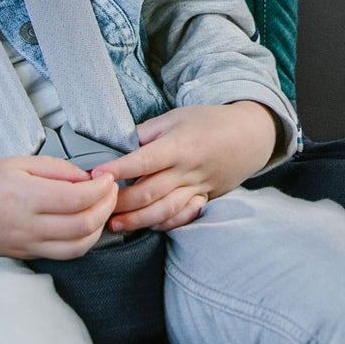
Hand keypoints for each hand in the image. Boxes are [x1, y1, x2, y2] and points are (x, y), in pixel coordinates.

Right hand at [0, 156, 118, 259]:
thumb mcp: (15, 163)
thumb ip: (53, 168)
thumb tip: (85, 177)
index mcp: (23, 196)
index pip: (75, 198)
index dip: (100, 188)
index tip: (107, 177)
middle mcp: (27, 225)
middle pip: (83, 225)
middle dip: (106, 206)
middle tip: (111, 189)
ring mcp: (29, 244)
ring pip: (79, 245)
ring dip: (100, 226)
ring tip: (103, 206)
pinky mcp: (30, 255)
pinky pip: (66, 254)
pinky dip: (85, 240)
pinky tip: (88, 223)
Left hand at [90, 101, 279, 233]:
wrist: (249, 136)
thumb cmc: (208, 122)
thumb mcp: (174, 117)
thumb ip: (146, 132)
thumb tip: (117, 144)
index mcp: (178, 145)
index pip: (143, 160)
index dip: (118, 168)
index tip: (95, 174)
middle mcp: (187, 170)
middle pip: (150, 191)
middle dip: (121, 202)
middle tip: (96, 205)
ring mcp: (197, 187)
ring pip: (164, 209)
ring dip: (138, 220)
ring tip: (115, 224)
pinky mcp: (205, 198)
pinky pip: (184, 216)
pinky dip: (165, 224)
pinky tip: (148, 226)